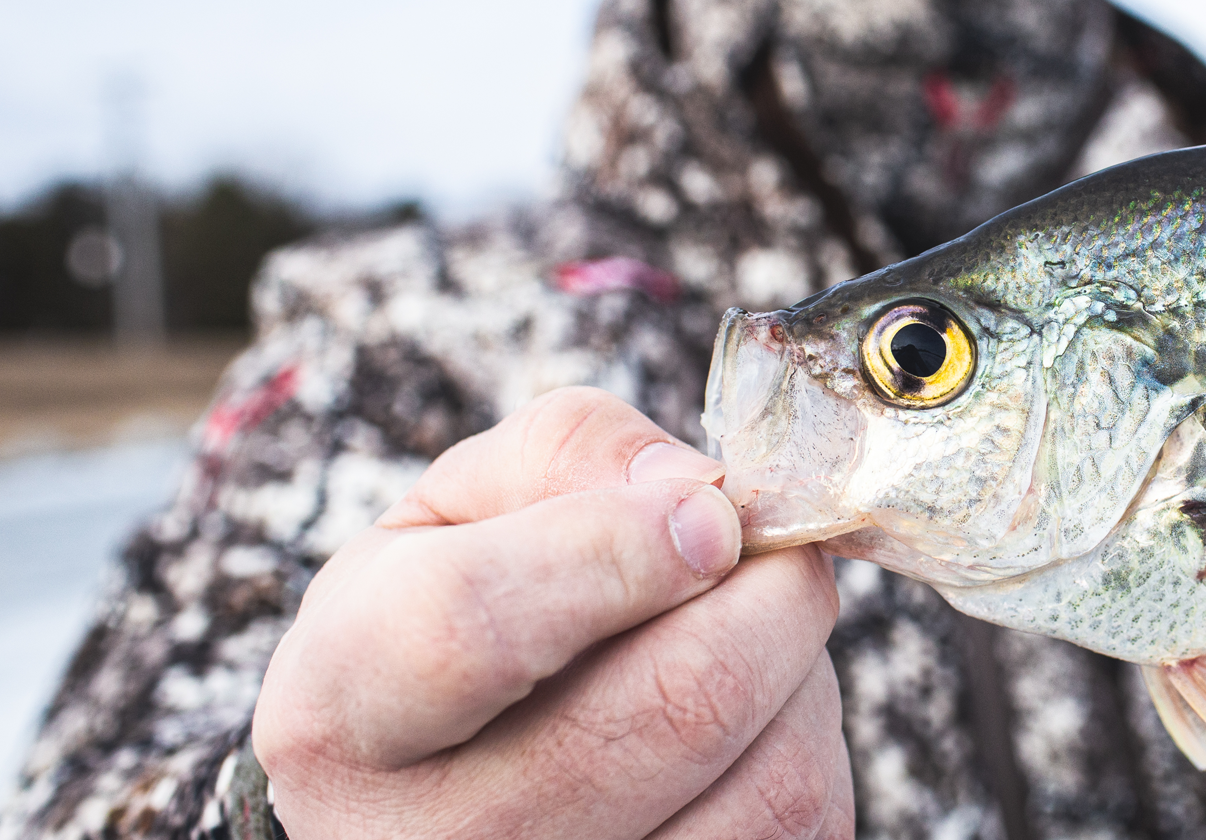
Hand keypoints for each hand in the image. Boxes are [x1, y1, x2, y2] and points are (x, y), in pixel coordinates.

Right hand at [253, 388, 851, 838]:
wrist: (436, 800)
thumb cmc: (444, 626)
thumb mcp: (456, 512)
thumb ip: (569, 454)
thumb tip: (701, 492)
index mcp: (346, 715)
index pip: (474, 628)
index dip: (618, 550)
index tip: (706, 509)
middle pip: (678, 707)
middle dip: (765, 593)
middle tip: (760, 550)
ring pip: (775, 786)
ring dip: (801, 675)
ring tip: (747, 636)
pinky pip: (808, 832)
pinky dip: (810, 749)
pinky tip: (755, 723)